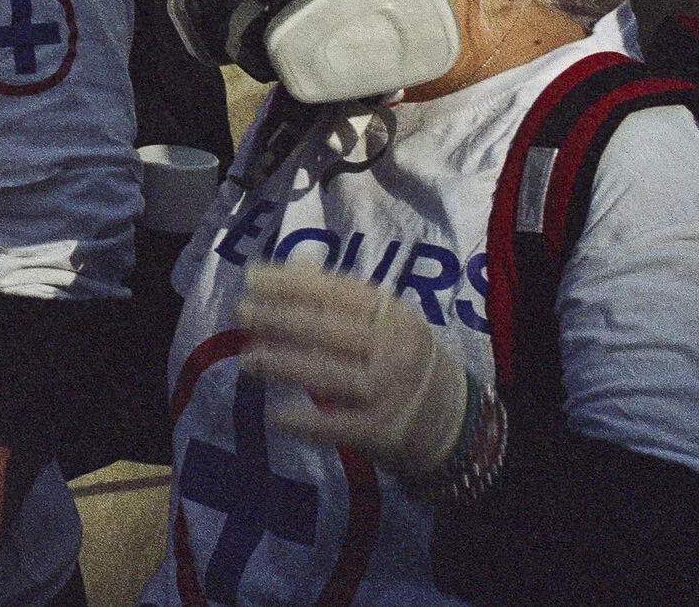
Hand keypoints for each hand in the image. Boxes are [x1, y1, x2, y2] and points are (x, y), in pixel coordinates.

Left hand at [236, 261, 468, 478]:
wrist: (459, 424)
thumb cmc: (406, 362)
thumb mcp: (385, 323)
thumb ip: (341, 300)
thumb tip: (289, 266)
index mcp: (394, 314)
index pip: (336, 291)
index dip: (291, 282)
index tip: (251, 276)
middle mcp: (395, 348)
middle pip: (326, 328)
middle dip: (277, 318)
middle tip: (239, 313)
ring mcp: (391, 391)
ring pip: (326, 374)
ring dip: (280, 364)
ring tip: (247, 360)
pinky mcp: (385, 432)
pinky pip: (337, 425)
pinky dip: (304, 421)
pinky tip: (275, 415)